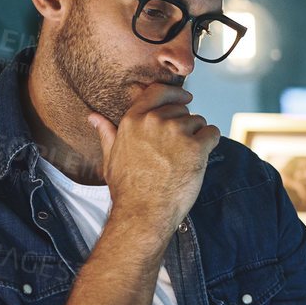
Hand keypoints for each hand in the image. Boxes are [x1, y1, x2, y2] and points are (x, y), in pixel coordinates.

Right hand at [86, 82, 217, 231]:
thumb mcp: (111, 157)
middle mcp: (154, 120)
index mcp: (133, 119)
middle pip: (182, 109)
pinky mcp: (196, 147)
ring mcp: (176, 132)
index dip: (175, 93)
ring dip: (197, 136)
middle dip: (185, 125)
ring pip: (199, 121)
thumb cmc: (127, 189)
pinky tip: (199, 159)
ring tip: (184, 159)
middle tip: (177, 150)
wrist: (142, 214)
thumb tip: (93, 117)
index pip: (159, 91)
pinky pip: (213, 133)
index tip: (186, 98)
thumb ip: (107, 133)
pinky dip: (211, 143)